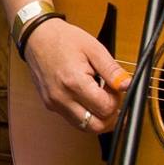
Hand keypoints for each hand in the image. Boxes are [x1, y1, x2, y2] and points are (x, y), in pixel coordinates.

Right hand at [24, 17, 130, 133]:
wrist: (37, 37)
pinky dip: (85, 114)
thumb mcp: (94, 49)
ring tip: (101, 100)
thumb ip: (112, 70)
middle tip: (113, 100)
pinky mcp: (50, 105)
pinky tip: (88, 99)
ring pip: (84, 127)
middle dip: (110, 117)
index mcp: (74, 82)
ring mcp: (54, 104)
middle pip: (95, 126)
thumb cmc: (63, 39)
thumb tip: (127, 85)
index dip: (116, 100)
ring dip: (98, 118)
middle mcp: (62, 98)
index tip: (115, 88)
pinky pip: (73, 119)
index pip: (105, 108)